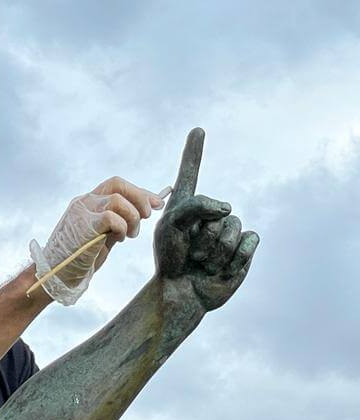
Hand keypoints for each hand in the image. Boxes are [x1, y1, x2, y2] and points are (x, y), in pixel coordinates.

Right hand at [30, 178, 164, 305]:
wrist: (55, 274)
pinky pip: (111, 216)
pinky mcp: (83, 224)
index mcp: (88, 203)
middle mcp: (84, 202)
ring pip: (117, 200)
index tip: (156, 204)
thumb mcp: (104, 236)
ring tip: (129, 235)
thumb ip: (119, 222)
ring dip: (132, 217)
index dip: (140, 192)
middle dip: (139, 198)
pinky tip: (118, 239)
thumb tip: (144, 212)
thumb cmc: (79, 259)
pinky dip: (121, 227)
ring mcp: (82, 211)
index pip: (116, 186)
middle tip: (147, 216)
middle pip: (117, 184)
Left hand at [154, 129, 259, 311]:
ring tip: (202, 261)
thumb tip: (228, 207)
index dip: (194, 152)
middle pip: (217, 211)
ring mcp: (227, 229)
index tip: (197, 130)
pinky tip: (220, 268)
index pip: (190, 172)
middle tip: (190, 251)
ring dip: (215, 249)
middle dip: (203, 235)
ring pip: (233, 227)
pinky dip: (234, 257)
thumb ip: (196, 205)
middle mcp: (208, 213)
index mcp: (185, 205)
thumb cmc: (171, 258)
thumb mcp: (173, 226)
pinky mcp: (243, 247)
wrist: (181, 290)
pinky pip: (248, 242)